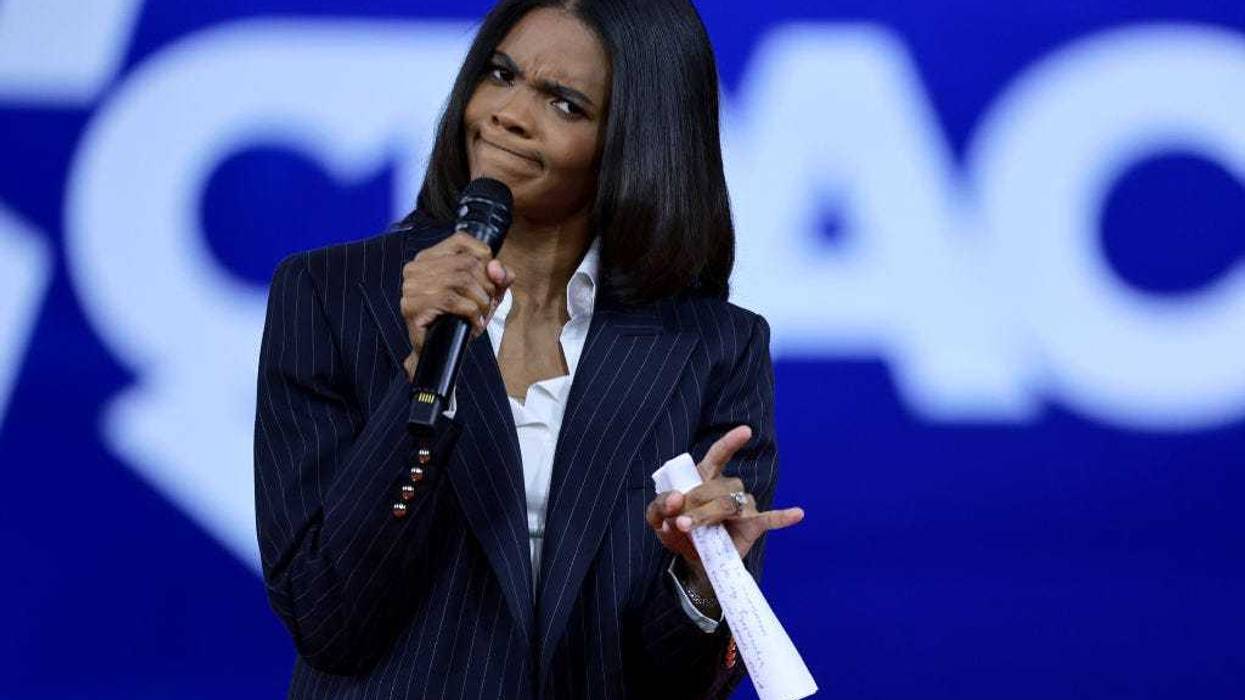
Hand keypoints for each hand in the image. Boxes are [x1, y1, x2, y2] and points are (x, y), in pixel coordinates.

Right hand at [400, 232, 515, 380]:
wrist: (438, 354)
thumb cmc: (459, 319)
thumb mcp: (485, 293)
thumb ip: (498, 277)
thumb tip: (498, 269)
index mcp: (429, 257)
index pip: (461, 240)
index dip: (484, 257)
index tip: (492, 279)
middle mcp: (417, 267)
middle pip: (467, 263)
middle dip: (487, 285)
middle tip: (489, 305)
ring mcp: (412, 285)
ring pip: (462, 280)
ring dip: (481, 301)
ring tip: (481, 315)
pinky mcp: (413, 305)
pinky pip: (453, 300)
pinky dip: (471, 312)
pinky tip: (474, 323)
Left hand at [645, 425, 803, 569]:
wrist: (691, 562)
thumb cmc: (678, 533)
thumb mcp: (657, 519)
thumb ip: (659, 507)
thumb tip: (675, 500)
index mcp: (706, 477)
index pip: (719, 455)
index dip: (731, 443)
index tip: (746, 431)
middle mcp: (727, 488)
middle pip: (716, 487)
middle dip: (694, 504)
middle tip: (678, 523)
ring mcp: (742, 506)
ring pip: (730, 503)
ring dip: (707, 515)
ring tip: (690, 529)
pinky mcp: (752, 526)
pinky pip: (770, 519)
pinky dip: (783, 517)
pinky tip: (798, 513)